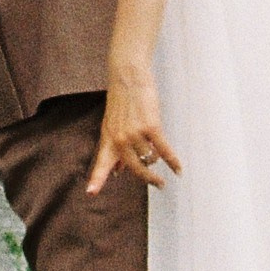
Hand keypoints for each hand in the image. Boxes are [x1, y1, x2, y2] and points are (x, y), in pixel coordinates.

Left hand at [87, 64, 180, 193]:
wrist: (128, 77)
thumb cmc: (122, 101)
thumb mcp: (112, 125)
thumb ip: (114, 149)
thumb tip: (117, 172)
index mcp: (108, 139)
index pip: (101, 163)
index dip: (96, 179)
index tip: (91, 193)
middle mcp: (119, 139)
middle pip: (135, 168)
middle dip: (149, 178)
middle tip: (159, 184)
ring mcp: (134, 134)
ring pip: (150, 158)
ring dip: (157, 157)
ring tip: (160, 151)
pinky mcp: (151, 127)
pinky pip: (164, 151)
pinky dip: (173, 161)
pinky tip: (178, 169)